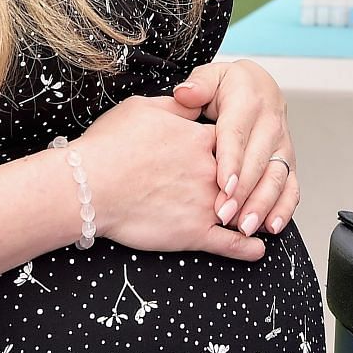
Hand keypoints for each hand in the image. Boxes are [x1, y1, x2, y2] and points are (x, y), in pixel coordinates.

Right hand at [75, 96, 265, 261]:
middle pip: (242, 175)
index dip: (233, 146)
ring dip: (253, 214)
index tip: (231, 152)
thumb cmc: (111, 145)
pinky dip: (247, 249)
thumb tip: (193, 103)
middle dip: (246, 182)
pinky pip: (230, 244)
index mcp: (200, 138)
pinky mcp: (195, 233)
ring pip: (241, 209)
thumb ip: (178, 107)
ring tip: (262, 219)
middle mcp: (211, 170)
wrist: (91, 184)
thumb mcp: (145, 108)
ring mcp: (206, 203)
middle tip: (249, 188)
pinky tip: (258, 249)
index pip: (231, 140)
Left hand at [172, 60, 299, 237]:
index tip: (222, 185)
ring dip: (263, 205)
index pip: (237, 135)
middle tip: (225, 215)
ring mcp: (282, 145)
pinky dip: (284, 208)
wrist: (260, 86)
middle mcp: (270, 125)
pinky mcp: (288, 162)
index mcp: (248, 103)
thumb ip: (198, 85)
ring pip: (277, 178)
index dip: (231, 162)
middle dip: (243, 192)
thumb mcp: (211, 76)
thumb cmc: (231, 86)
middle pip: (258, 162)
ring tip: (247, 226)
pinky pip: (291, 187)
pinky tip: (272, 225)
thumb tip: (186, 93)